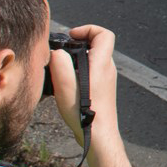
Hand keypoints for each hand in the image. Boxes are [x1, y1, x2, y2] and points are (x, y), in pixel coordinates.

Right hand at [49, 24, 119, 146]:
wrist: (98, 137)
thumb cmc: (83, 113)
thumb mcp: (65, 86)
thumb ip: (60, 63)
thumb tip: (58, 52)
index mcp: (101, 64)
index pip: (104, 34)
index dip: (88, 29)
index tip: (71, 37)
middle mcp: (108, 70)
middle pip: (97, 45)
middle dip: (79, 44)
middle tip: (62, 53)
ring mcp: (107, 81)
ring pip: (94, 60)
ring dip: (78, 59)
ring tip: (62, 69)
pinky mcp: (103, 91)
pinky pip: (93, 72)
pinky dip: (80, 71)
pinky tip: (68, 85)